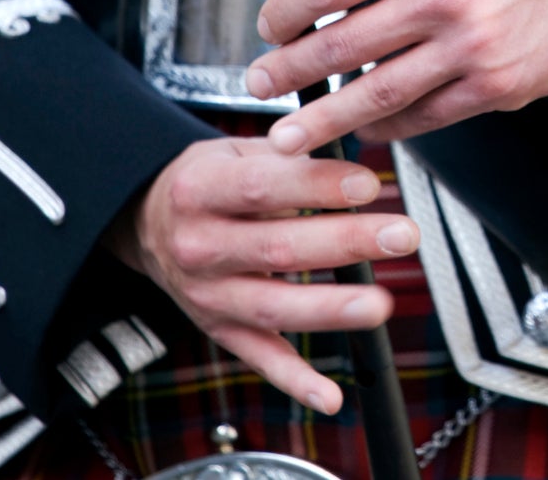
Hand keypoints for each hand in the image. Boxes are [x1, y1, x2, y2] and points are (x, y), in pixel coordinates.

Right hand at [106, 137, 418, 412]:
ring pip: (273, 308)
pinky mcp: (220, 330)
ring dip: (330, 309)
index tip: (367, 185)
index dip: (316, 187)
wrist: (146, 223)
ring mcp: (209, 295)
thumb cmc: (205, 182)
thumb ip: (288, 156)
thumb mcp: (234, 151)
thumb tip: (350, 162)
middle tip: (402, 236)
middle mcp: (200, 247)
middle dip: (345, 243)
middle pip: (277, 250)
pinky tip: (331, 395)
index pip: (262, 188)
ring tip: (380, 305)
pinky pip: (259, 359)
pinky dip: (296, 382)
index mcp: (201, 191)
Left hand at [247, 0, 547, 151]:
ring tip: (290, 135)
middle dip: (289, 72)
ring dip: (325, 118)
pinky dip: (389, 127)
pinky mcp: (495, 87)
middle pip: (340, 44)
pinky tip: (366, 130)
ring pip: (376, 92)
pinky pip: (425, 116)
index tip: (268, 26)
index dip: (284, 10)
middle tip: (259, 87)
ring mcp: (469, 48)